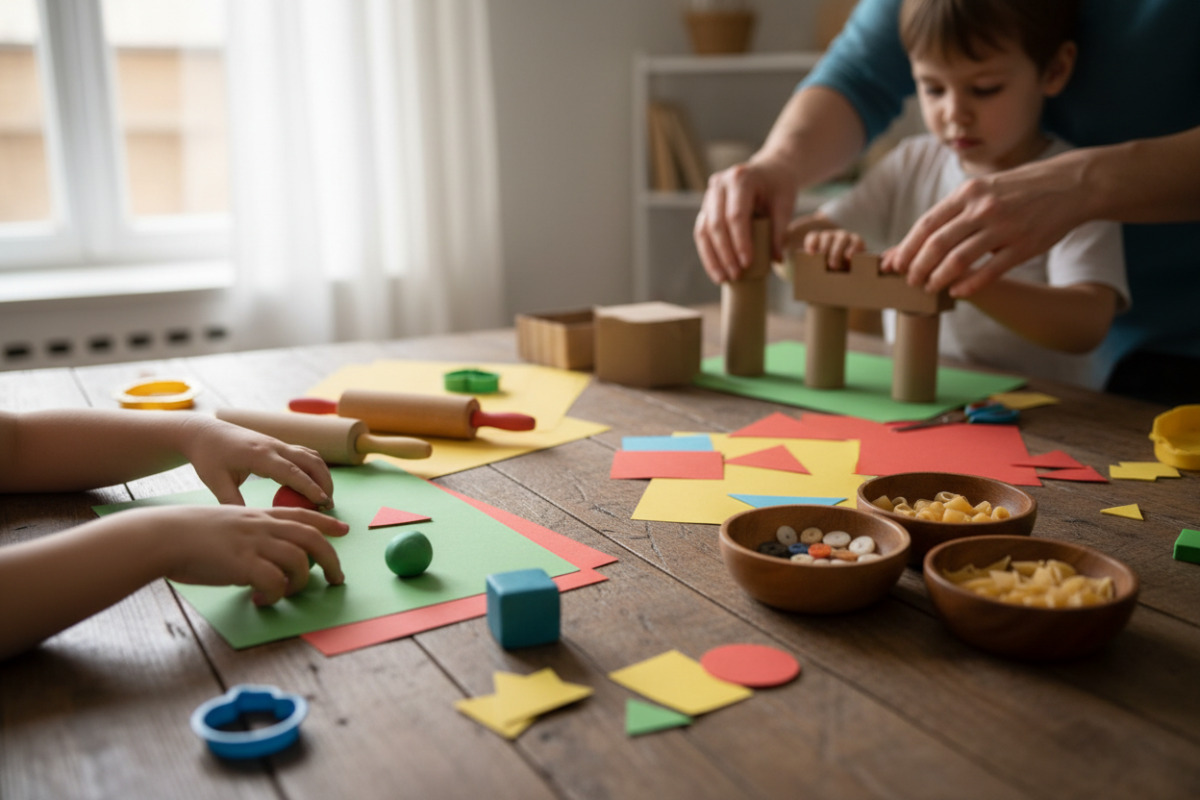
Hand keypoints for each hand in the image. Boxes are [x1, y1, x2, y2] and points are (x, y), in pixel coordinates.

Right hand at [151, 505, 348, 605]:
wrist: (163, 536)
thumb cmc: (188, 534)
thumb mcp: (226, 523)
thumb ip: (249, 534)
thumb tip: (263, 555)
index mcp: (258, 516)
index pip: (302, 515)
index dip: (326, 523)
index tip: (344, 530)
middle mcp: (261, 526)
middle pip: (311, 538)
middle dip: (331, 559)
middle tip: (337, 578)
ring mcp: (254, 544)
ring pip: (298, 561)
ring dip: (300, 582)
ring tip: (289, 593)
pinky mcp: (243, 564)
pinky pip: (275, 582)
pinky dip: (276, 595)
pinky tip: (262, 601)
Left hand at [182, 418, 334, 509]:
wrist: (205, 433)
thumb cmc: (209, 458)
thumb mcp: (216, 482)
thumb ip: (232, 502)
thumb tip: (250, 523)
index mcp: (259, 455)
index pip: (293, 472)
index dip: (310, 488)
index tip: (323, 503)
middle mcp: (274, 446)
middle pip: (311, 460)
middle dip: (325, 482)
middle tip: (329, 505)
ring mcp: (278, 443)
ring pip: (311, 455)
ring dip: (323, 474)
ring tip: (325, 497)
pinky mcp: (278, 444)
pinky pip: (304, 454)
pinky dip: (315, 468)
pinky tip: (314, 484)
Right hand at [694, 154, 799, 283]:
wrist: (770, 171)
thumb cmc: (779, 188)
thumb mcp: (785, 205)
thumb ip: (779, 231)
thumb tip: (776, 261)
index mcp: (741, 178)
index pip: (736, 215)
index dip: (740, 241)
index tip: (747, 263)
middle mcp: (720, 184)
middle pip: (716, 223)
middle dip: (725, 253)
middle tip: (737, 275)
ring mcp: (709, 195)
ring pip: (703, 230)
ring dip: (712, 257)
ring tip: (723, 279)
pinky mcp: (706, 207)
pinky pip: (701, 233)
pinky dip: (708, 253)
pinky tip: (716, 271)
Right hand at [802, 227, 864, 269]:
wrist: (829, 265)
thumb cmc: (844, 270)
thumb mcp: (850, 270)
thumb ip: (851, 271)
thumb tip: (853, 284)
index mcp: (855, 242)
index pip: (857, 241)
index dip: (853, 248)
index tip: (849, 257)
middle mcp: (842, 236)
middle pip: (841, 239)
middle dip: (837, 252)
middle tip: (833, 266)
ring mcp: (829, 235)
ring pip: (827, 237)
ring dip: (825, 249)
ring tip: (821, 263)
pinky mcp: (815, 236)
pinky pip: (813, 236)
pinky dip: (811, 244)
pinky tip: (810, 253)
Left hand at [884, 156, 1087, 296]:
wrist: (1071, 184)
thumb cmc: (1018, 189)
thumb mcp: (984, 188)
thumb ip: (955, 211)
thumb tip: (921, 237)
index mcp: (968, 192)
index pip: (927, 224)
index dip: (906, 247)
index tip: (893, 264)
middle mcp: (983, 208)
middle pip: (936, 245)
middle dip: (917, 267)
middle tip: (909, 281)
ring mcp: (1004, 228)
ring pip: (958, 260)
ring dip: (938, 279)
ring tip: (929, 287)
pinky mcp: (1023, 246)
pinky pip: (989, 272)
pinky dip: (968, 285)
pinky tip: (957, 292)